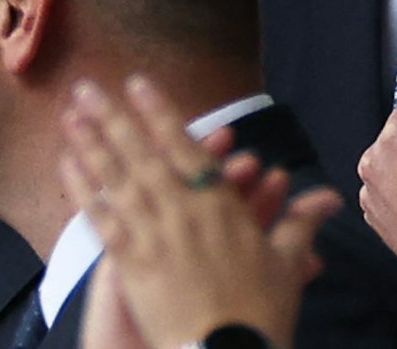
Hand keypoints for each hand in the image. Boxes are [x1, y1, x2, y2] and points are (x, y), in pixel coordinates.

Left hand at [61, 77, 342, 348]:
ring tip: (69, 116)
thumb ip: (301, 222)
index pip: (184, 147)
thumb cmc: (260, 312)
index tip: (137, 83)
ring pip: (117, 179)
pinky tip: (66, 166)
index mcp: (221, 205)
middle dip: (112, 117)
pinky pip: (101, 218)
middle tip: (85, 87)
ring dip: (91, 143)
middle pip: (141, 154)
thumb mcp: (287, 263)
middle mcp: (183, 211)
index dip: (160, 112)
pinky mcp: (130, 264)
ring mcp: (153, 235)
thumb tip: (330, 198)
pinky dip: (83, 190)